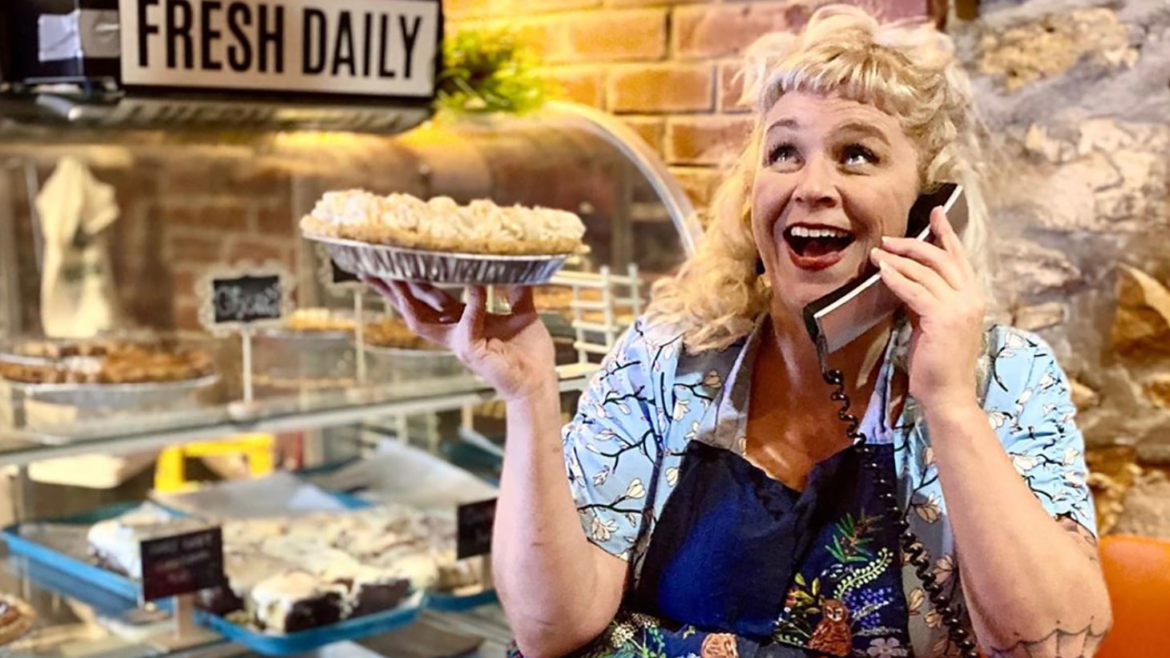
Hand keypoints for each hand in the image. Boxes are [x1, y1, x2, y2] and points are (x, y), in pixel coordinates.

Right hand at [362, 278, 557, 401]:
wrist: (539, 380)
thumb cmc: (530, 353)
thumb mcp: (522, 313)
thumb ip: (516, 289)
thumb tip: (515, 263)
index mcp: (463, 321)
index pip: (430, 299)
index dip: (412, 283)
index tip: (396, 264)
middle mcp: (454, 332)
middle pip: (413, 308)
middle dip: (391, 290)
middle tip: (371, 269)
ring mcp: (458, 342)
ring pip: (421, 320)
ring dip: (406, 299)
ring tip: (395, 277)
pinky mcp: (470, 350)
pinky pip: (467, 321)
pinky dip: (473, 301)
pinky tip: (476, 284)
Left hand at [870, 206, 984, 410]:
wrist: (949, 394)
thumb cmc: (939, 364)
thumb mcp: (933, 324)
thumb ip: (927, 301)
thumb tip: (908, 281)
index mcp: (972, 298)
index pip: (959, 258)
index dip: (946, 233)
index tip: (936, 212)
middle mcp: (970, 298)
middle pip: (941, 258)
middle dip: (914, 243)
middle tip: (890, 238)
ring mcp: (959, 308)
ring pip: (925, 271)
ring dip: (898, 259)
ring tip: (878, 252)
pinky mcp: (942, 318)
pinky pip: (914, 290)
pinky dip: (896, 278)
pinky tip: (881, 271)